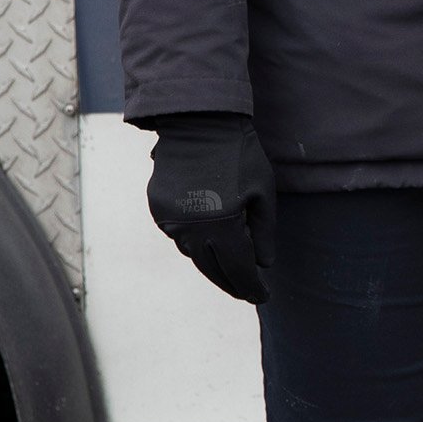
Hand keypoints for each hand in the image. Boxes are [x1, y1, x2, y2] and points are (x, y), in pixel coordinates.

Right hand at [145, 113, 275, 302]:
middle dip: (232, 283)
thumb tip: (262, 264)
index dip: (251, 286)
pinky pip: (179, 235)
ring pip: (193, 254)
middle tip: (248, 293)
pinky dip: (195, 243)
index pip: (238, 268)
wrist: (199, 124)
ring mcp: (170, 220)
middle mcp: (191, 228)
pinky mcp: (158, 209)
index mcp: (221, 224)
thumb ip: (264, 232)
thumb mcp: (264, 193)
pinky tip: (209, 244)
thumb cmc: (240, 156)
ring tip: (231, 270)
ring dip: (212, 263)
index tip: (263, 297)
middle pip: (212, 269)